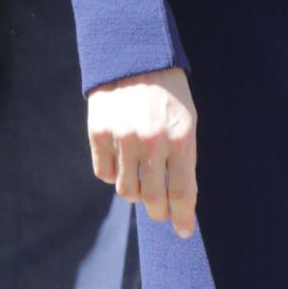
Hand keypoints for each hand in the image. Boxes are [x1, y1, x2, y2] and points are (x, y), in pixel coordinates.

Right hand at [87, 66, 198, 238]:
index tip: (183, 231)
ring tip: (141, 185)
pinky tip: (121, 166)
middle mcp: (152, 141)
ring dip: (135, 193)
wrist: (135, 57)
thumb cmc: (169, 92)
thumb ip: (184, 157)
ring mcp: (123, 138)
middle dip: (158, 211)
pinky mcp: (99, 133)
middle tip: (160, 213)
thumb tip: (180, 198)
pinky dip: (112, 175)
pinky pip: (103, 173)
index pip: (183, 191)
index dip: (183, 217)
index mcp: (181, 138)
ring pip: (125, 189)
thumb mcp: (189, 120)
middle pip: (153, 197)